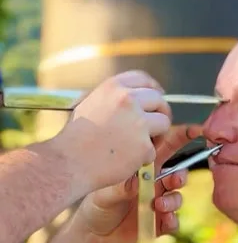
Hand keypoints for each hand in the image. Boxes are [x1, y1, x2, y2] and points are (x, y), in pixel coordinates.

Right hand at [54, 70, 171, 193]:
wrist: (69, 163)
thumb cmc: (76, 138)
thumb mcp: (91, 104)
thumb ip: (114, 98)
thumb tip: (138, 96)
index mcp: (113, 87)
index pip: (143, 79)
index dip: (154, 88)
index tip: (159, 96)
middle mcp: (127, 100)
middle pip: (159, 101)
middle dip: (160, 113)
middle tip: (155, 127)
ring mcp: (137, 122)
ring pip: (164, 123)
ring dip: (157, 135)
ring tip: (140, 145)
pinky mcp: (143, 145)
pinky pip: (153, 149)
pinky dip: (144, 157)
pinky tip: (127, 160)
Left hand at [72, 125, 202, 242]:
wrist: (94, 233)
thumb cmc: (98, 203)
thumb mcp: (104, 192)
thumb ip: (121, 187)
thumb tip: (137, 181)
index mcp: (145, 167)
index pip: (166, 147)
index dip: (182, 137)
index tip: (194, 130)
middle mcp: (156, 183)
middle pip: (178, 174)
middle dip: (181, 176)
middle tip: (174, 180)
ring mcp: (159, 202)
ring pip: (177, 197)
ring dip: (173, 200)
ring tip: (159, 204)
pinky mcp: (160, 223)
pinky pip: (174, 221)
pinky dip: (172, 220)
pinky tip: (163, 220)